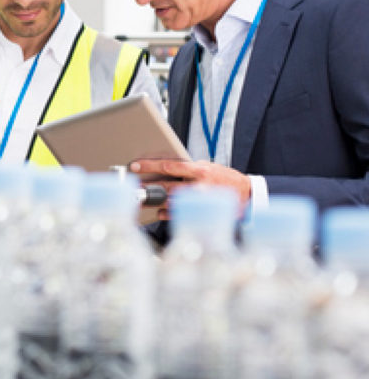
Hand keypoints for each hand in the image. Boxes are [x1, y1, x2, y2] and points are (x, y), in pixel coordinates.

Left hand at [130, 159, 249, 219]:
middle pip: (166, 185)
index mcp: (199, 170)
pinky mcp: (200, 212)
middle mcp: (198, 185)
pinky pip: (179, 214)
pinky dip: (166, 213)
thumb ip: (187, 168)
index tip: (135, 165)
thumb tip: (163, 167)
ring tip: (141, 199)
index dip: (150, 165)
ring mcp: (199, 201)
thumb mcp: (207, 166)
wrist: (246, 194)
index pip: (169, 165)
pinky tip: (157, 212)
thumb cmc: (222, 177)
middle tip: (132, 184)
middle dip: (147, 185)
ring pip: (170, 200)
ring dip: (154, 200)